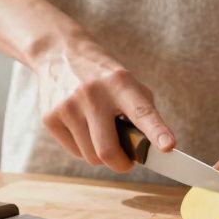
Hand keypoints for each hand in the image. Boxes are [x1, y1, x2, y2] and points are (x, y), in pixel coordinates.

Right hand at [33, 37, 174, 172]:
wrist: (59, 54)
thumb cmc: (103, 76)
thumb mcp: (127, 82)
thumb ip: (142, 112)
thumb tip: (150, 150)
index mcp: (119, 83)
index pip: (141, 111)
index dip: (156, 131)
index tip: (168, 146)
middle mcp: (92, 94)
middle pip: (108, 150)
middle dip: (122, 164)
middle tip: (127, 161)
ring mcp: (68, 106)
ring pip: (91, 156)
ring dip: (101, 155)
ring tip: (100, 133)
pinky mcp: (50, 118)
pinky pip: (74, 152)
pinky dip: (83, 148)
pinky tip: (82, 128)